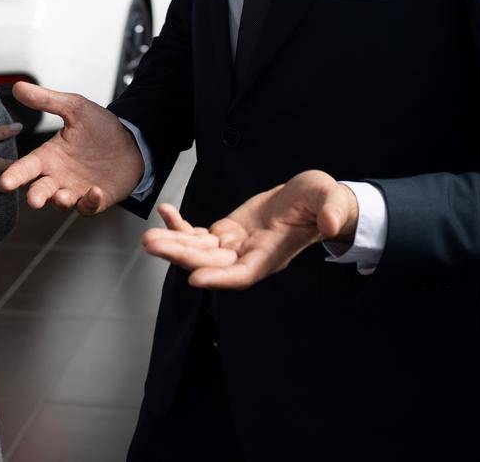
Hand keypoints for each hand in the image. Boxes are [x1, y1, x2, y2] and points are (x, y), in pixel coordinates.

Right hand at [0, 81, 144, 215]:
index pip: (26, 167)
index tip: (5, 182)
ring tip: (61, 196)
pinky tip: (94, 192)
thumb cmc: (101, 127)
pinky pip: (89, 206)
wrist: (133, 140)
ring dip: (60, 201)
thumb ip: (47, 100)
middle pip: (40, 190)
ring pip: (61, 202)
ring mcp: (76, 189)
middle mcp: (59, 176)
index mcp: (49, 156)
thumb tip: (18, 87)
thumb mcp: (75, 108)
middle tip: (33, 200)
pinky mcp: (96, 199)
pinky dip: (90, 202)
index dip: (15, 175)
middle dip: (35, 196)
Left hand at [141, 169, 359, 288]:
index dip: (220, 278)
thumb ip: (331, 211)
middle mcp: (250, 256)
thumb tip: (331, 223)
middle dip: (181, 257)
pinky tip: (165, 212)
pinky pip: (199, 235)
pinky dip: (180, 226)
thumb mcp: (330, 199)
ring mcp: (236, 246)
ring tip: (148, 238)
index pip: (244, 273)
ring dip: (173, 245)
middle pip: (211, 264)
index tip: (194, 279)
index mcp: (272, 254)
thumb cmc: (323, 202)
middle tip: (153, 246)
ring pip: (199, 252)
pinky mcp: (227, 233)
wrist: (311, 201)